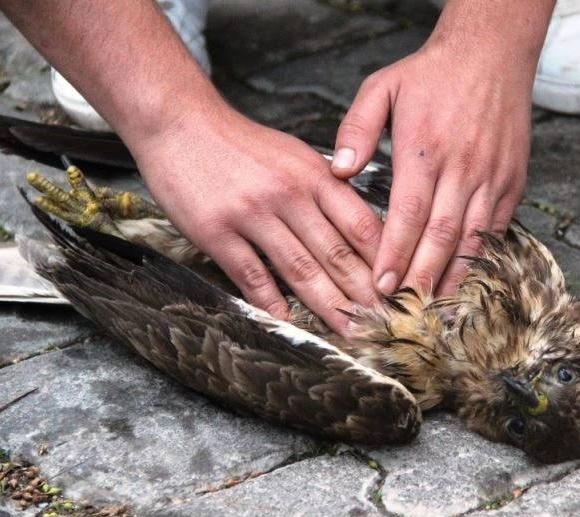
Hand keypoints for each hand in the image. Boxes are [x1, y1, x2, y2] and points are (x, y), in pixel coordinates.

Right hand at [132, 104, 381, 333]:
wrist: (180, 123)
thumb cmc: (242, 145)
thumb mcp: (296, 156)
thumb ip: (328, 190)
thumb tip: (363, 229)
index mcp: (315, 175)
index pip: (361, 224)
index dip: (384, 261)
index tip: (399, 288)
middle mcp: (289, 194)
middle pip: (336, 252)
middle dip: (364, 293)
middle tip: (384, 323)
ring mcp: (252, 213)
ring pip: (300, 269)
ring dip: (329, 306)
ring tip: (350, 331)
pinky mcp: (217, 231)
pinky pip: (252, 275)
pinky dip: (272, 302)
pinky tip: (290, 322)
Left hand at [331, 1, 546, 296]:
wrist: (493, 52)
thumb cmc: (433, 72)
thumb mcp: (382, 86)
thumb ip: (357, 128)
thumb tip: (339, 170)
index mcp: (425, 149)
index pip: (408, 214)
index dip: (395, 254)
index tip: (381, 286)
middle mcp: (462, 167)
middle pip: (441, 236)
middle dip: (421, 277)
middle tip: (404, 310)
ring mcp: (492, 176)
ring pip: (473, 238)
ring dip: (454, 276)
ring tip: (437, 309)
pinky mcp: (512, 180)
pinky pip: (498, 227)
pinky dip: (483, 256)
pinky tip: (468, 278)